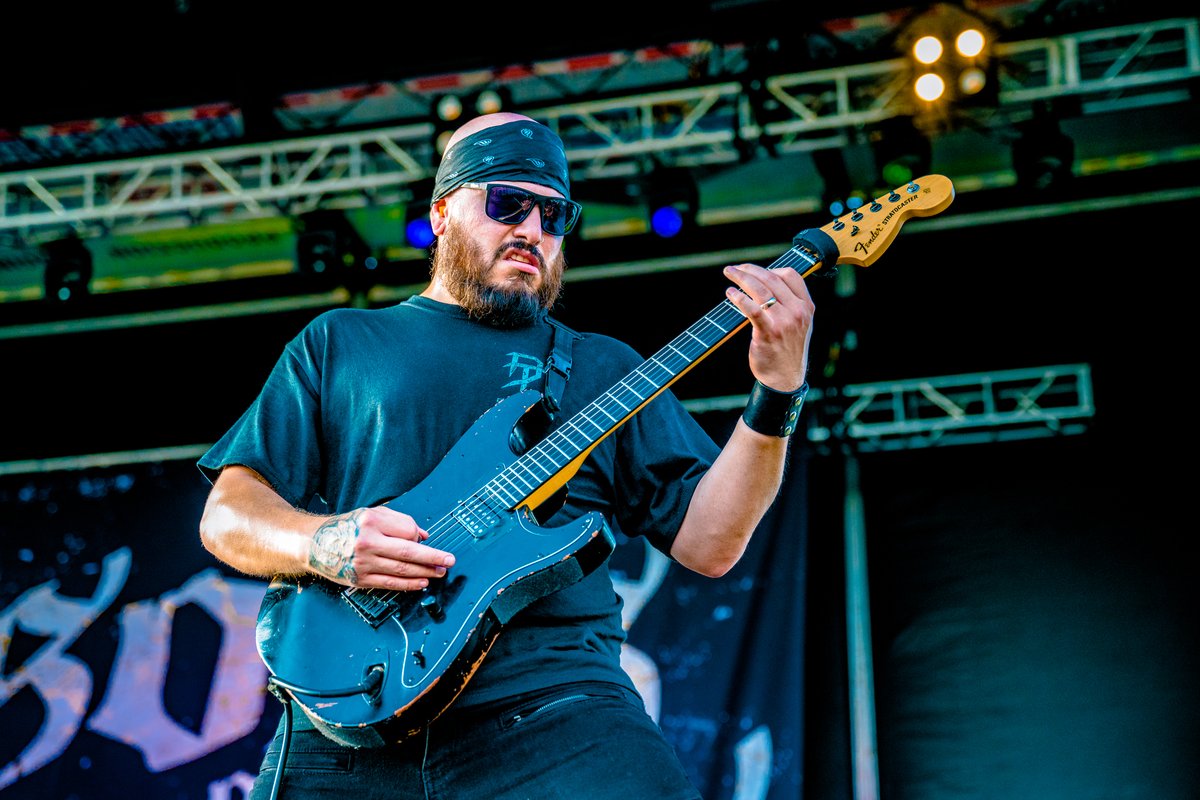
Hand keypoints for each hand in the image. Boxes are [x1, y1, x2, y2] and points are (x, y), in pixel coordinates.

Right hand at [307, 506, 454, 590]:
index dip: (419, 536)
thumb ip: (399, 521)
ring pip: (402, 570)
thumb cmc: (345, 527)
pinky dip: (409, 585)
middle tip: (450, 560)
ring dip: (425, 572)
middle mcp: (367, 543)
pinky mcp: (360, 579)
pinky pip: (390, 584)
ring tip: (441, 572)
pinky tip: (422, 582)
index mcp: (371, 522)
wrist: (313, 543)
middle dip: (433, 557)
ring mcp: (363, 563)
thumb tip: (424, 535)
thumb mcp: (371, 514)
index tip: (425, 539)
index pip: (407, 530)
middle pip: (408, 552)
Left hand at [723, 263, 814, 390]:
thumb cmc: (787, 350)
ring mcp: (784, 322)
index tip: (754, 271)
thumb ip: (790, 304)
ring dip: (741, 278)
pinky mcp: (768, 333)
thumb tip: (765, 283)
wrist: (785, 378)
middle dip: (750, 270)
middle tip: (734, 269)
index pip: (791, 275)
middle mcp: (798, 312)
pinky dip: (739, 298)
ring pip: (761, 290)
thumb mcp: (799, 324)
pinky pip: (752, 309)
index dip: (771, 268)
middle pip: (772, 279)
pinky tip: (730, 294)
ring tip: (729, 274)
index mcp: (806, 307)